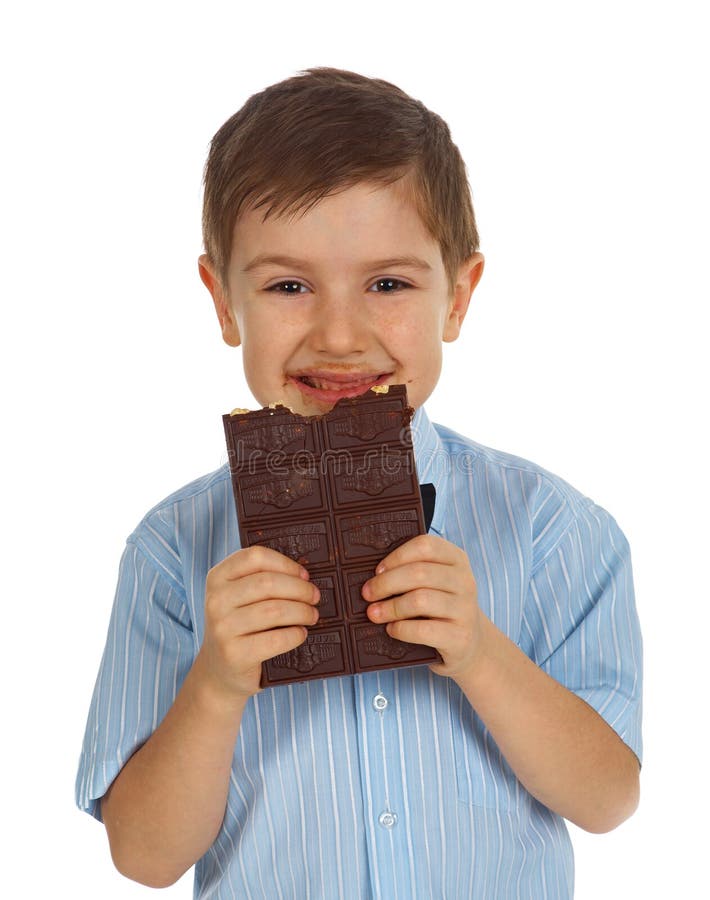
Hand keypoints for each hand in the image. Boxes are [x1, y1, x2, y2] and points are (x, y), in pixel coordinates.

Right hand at [196, 546, 319, 702]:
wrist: (219, 673)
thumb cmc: (239, 628)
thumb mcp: (238, 598)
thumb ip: (260, 580)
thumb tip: (304, 575)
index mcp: (217, 577)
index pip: (255, 557)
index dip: (286, 563)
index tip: (304, 574)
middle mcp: (216, 600)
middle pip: (268, 582)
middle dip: (300, 589)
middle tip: (315, 596)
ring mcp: (222, 628)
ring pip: (275, 610)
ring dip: (302, 612)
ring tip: (312, 615)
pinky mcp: (234, 654)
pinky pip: (276, 638)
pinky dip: (295, 634)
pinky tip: (300, 633)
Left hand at [361, 534, 482, 678]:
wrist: (470, 643)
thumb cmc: (441, 607)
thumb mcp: (436, 582)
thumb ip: (413, 571)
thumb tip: (374, 574)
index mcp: (457, 559)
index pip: (426, 546)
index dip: (397, 556)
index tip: (378, 570)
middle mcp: (465, 581)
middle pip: (419, 573)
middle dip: (386, 583)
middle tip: (367, 593)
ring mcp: (465, 609)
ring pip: (420, 600)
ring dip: (390, 607)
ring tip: (373, 613)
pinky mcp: (460, 636)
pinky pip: (423, 630)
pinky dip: (401, 629)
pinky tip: (392, 629)